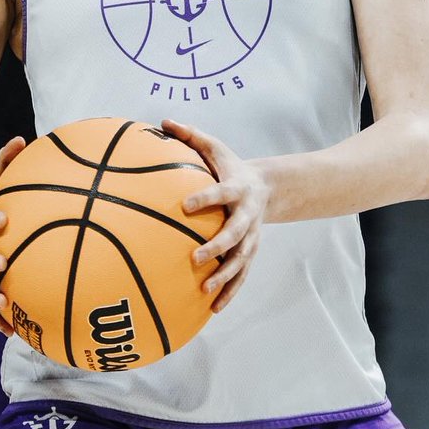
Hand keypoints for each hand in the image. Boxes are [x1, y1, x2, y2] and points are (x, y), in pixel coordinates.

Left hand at [162, 119, 269, 312]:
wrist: (266, 187)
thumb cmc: (229, 166)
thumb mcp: (214, 147)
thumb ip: (190, 135)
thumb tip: (162, 120)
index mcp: (237, 188)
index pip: (221, 193)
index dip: (205, 198)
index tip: (185, 205)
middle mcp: (247, 215)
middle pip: (235, 234)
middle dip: (217, 246)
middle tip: (195, 257)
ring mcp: (251, 236)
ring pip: (240, 260)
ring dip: (225, 276)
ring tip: (205, 290)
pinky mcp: (250, 252)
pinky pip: (241, 276)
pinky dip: (230, 292)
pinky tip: (213, 308)